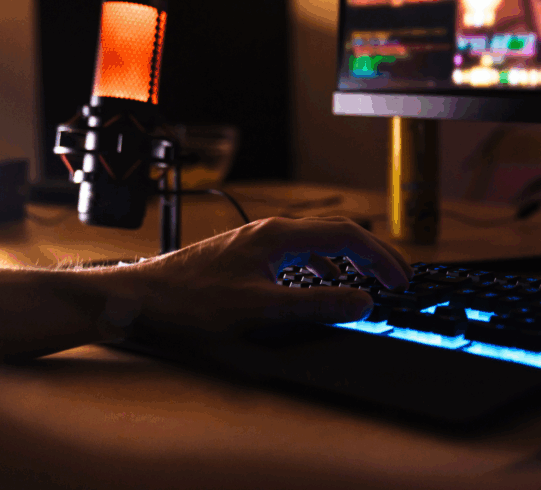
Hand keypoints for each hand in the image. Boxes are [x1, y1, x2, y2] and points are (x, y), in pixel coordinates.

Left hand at [116, 217, 413, 335]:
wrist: (139, 298)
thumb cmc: (191, 302)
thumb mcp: (260, 308)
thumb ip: (315, 304)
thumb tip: (362, 301)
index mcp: (280, 236)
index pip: (347, 235)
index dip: (380, 256)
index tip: (400, 279)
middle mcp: (272, 231)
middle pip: (337, 233)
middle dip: (371, 254)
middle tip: (396, 278)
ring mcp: (258, 241)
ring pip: (318, 241)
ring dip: (348, 258)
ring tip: (366, 280)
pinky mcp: (247, 255)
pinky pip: (299, 252)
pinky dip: (322, 265)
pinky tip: (319, 282)